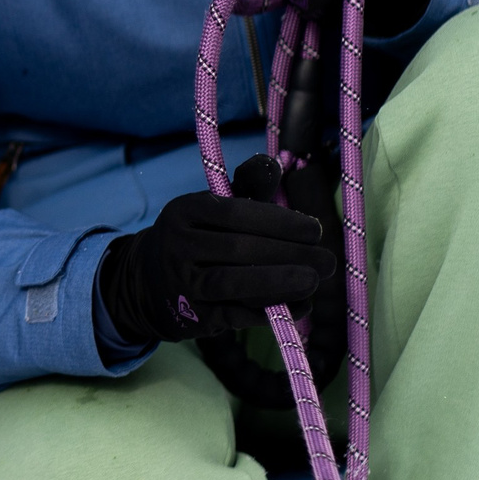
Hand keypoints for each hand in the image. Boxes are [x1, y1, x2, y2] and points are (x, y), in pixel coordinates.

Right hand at [97, 163, 334, 343]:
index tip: (315, 231)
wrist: (152, 281)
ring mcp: (182, 283)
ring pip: (233, 283)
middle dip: (289, 254)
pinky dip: (269, 311)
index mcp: (185, 211)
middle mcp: (178, 245)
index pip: (234, 214)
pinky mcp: (193, 316)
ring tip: (314, 281)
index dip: (278, 222)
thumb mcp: (214, 207)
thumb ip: (247, 187)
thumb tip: (274, 164)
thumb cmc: (200, 238)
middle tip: (327, 261)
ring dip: (279, 283)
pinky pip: (234, 314)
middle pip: (238, 249)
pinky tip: (299, 305)